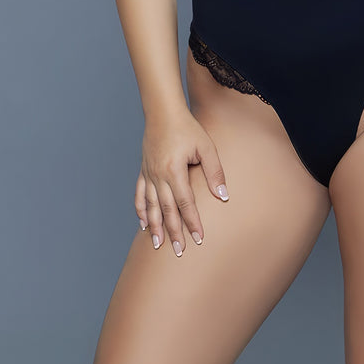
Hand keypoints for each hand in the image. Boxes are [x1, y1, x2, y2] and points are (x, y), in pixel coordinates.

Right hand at [135, 108, 229, 256]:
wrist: (163, 112)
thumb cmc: (187, 128)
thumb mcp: (207, 147)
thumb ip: (214, 172)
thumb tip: (223, 196)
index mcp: (174, 171)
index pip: (185, 203)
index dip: (192, 222)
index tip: (198, 239)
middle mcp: (159, 175)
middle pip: (166, 210)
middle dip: (173, 232)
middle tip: (178, 251)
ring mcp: (149, 174)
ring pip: (150, 206)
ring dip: (155, 226)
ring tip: (157, 245)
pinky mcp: (144, 170)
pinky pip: (140, 194)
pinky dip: (141, 210)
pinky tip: (143, 223)